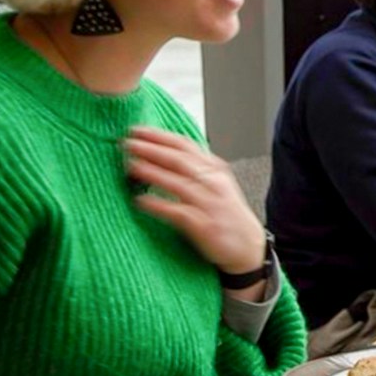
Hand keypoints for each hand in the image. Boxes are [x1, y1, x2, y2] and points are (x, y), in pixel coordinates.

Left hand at [123, 126, 266, 275]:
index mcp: (215, 170)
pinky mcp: (205, 226)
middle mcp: (214, 184)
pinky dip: (158, 205)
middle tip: (128, 143)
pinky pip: (178, 212)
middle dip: (152, 150)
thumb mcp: (216, 184)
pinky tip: (141, 201)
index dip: (161, 137)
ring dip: (153, 173)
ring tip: (131, 166)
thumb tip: (163, 153)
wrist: (247, 245)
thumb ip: (195, 169)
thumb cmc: (227, 215)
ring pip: (179, 183)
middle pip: (180, 161)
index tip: (138, 130)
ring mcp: (210, 204)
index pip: (186, 146)